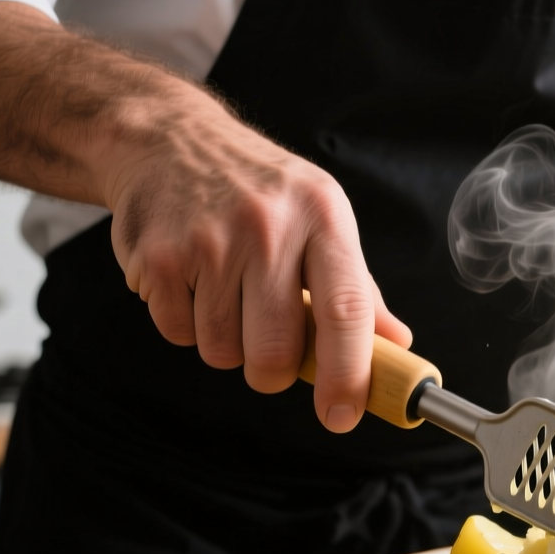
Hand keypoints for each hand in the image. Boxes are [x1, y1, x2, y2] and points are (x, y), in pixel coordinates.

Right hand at [0, 1, 407, 432]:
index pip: (346, 312)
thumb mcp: (322, 220)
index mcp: (323, 219)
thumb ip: (358, 290)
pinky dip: (185, 323)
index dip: (348, 375)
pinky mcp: (156, 256)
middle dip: (273, 372)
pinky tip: (191, 282)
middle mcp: (268, 227)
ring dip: (226, 344)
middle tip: (270, 350)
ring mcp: (208, 241)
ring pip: (222, 351)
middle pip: (274, 351)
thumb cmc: (260, 189)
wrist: (168, 138)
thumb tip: (397, 348)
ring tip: (226, 295)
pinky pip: (177, 333)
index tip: (342, 415)